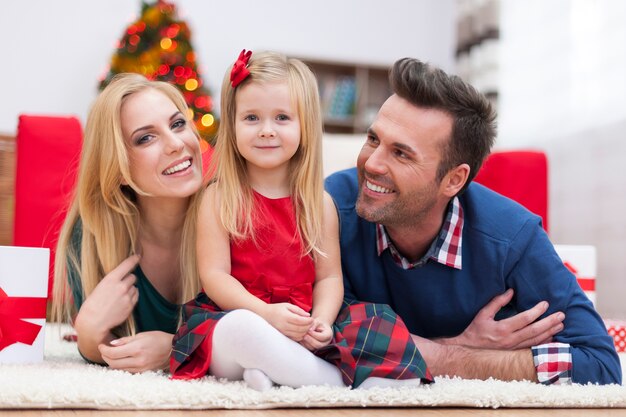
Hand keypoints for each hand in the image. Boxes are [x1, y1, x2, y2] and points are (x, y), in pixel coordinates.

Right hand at [75, 254, 139, 333]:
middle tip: (121, 285)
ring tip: (119, 296)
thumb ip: (113, 280)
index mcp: (110, 279)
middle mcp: (121, 286)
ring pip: (135, 287)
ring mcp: (127, 296)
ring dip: (130, 289)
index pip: (126, 265)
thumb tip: (124, 276)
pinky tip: (123, 301)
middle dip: (129, 279)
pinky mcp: (131, 305)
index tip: (137, 256)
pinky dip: (132, 296)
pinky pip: (136, 296)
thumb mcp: (100, 287)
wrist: (94, 322)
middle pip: (133, 277)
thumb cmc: (93, 304)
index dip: (133, 260)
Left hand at [98, 331, 172, 372]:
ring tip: (110, 355)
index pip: (113, 353)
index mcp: (137, 348)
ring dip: (111, 362)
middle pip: (113, 363)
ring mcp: (140, 368)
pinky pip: (126, 371)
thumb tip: (112, 344)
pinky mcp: (142, 372)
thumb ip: (126, 340)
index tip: (101, 345)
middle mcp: (138, 360)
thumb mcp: (142, 335)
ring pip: (118, 369)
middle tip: (103, 350)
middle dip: (105, 357)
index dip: (104, 350)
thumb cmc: (159, 339)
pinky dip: (120, 366)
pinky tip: (119, 360)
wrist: (173, 349)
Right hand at [263, 303, 312, 341]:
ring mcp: (283, 332)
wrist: (264, 315)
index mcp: (285, 317)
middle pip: (300, 329)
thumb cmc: (277, 308)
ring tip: (307, 327)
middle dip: (308, 327)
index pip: (300, 321)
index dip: (308, 321)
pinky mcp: (283, 335)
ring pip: (298, 335)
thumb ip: (298, 310)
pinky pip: (294, 338)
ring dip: (305, 332)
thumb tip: (308, 316)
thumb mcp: (287, 305)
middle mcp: (284, 325)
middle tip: (311, 323)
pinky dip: (300, 336)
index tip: (312, 319)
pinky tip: (301, 331)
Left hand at [300, 319, 332, 350]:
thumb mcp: (317, 321)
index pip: (322, 337)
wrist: (318, 327)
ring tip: (302, 336)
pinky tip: (301, 339)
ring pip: (313, 348)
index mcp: (328, 335)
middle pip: (318, 345)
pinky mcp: (314, 348)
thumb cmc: (318, 324)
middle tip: (304, 335)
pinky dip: (304, 344)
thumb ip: (314, 324)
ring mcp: (320, 347)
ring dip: (307, 343)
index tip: (309, 330)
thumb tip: (309, 330)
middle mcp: (325, 342)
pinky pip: (309, 348)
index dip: (315, 334)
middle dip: (310, 340)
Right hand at [448, 289, 564, 349]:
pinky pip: (533, 348)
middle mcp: (510, 340)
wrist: (469, 350)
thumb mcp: (483, 314)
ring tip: (561, 325)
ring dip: (550, 332)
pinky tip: (552, 338)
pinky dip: (544, 343)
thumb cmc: (475, 330)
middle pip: (535, 331)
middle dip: (550, 322)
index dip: (537, 311)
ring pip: (536, 341)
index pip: (525, 319)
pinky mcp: (515, 352)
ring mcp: (514, 348)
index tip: (546, 304)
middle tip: (561, 315)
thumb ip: (497, 302)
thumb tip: (511, 291)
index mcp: (502, 328)